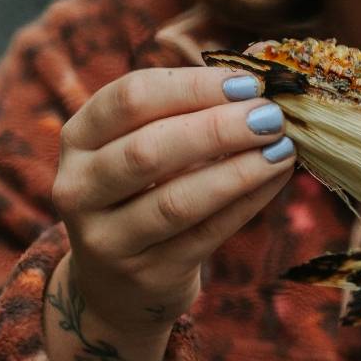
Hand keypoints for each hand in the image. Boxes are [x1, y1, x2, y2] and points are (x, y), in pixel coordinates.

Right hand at [51, 65, 295, 343]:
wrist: (116, 284)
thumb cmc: (140, 193)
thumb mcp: (137, 146)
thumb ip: (185, 111)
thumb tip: (259, 76)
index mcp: (78, 139)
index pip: (130, 98)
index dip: (192, 86)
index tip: (248, 83)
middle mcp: (80, 188)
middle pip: (148, 150)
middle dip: (217, 128)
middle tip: (270, 116)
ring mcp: (108, 239)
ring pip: (177, 201)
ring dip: (238, 169)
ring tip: (282, 147)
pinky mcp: (148, 275)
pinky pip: (206, 235)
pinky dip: (247, 202)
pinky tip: (276, 178)